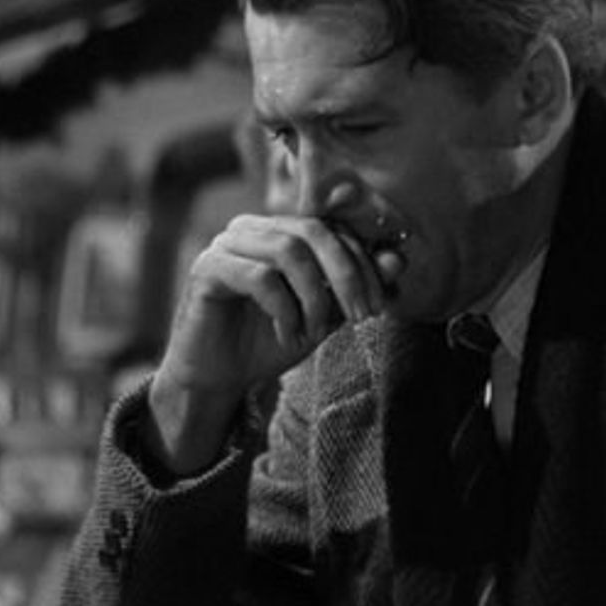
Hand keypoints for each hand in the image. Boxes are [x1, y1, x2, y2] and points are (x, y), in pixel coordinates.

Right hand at [147, 214, 402, 472]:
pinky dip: (284, 311)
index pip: (334, 229)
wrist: (220, 378)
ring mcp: (226, 243)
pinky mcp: (207, 268)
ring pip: (289, 251)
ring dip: (315, 297)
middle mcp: (253, 227)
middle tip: (362, 316)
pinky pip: (259, 277)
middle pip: (314, 231)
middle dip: (347, 274)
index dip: (365, 263)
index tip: (382, 305)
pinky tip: (287, 336)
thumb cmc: (271, 340)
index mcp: (282, 229)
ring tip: (316, 332)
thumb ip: (357, 287)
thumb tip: (398, 260)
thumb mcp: (326, 315)